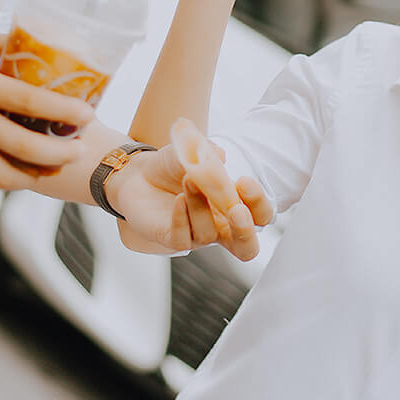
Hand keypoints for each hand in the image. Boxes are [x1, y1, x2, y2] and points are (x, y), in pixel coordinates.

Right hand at [0, 30, 94, 189]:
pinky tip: (16, 169)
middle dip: (58, 153)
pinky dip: (3, 179)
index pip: (28, 102)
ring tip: (52, 165)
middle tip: (77, 149)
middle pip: (23, 147)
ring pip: (3, 175)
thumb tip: (32, 42)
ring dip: (34, 174)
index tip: (87, 115)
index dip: (63, 111)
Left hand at [105, 126, 274, 260]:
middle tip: (237, 211)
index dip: (258, 203)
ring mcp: (196, 234)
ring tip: (188, 180)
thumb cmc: (173, 166)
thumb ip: (209, 153)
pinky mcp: (172, 238)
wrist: (138, 175)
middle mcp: (220, 225)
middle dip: (246, 232)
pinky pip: (183, 239)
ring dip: (201, 205)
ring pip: (208, 234)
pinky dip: (183, 218)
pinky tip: (178, 199)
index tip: (243, 181)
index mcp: (234, 204)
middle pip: (246, 248)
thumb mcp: (193, 152)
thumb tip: (220, 156)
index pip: (261, 215)